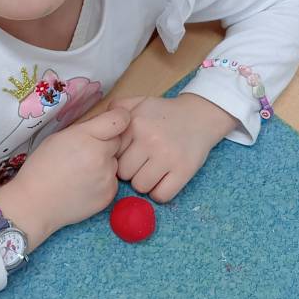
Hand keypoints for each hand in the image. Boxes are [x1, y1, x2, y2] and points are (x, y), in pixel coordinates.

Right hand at [0, 106, 130, 249]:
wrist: (34, 204)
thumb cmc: (41, 168)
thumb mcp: (58, 138)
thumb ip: (85, 129)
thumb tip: (105, 125)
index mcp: (86, 137)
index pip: (120, 120)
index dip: (119, 118)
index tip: (116, 120)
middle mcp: (101, 156)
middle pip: (118, 141)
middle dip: (106, 143)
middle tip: (85, 153)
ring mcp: (107, 177)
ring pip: (115, 162)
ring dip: (104, 164)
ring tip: (81, 173)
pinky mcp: (109, 195)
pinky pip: (112, 181)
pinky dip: (102, 181)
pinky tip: (83, 186)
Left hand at [109, 93, 238, 201]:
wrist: (201, 115)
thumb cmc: (165, 113)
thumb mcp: (140, 102)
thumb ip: (117, 109)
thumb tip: (97, 124)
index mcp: (135, 124)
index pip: (112, 153)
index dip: (117, 156)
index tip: (127, 154)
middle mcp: (150, 140)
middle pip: (124, 174)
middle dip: (129, 171)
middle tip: (141, 164)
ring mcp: (168, 157)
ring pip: (140, 186)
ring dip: (144, 183)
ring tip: (152, 171)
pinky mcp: (184, 171)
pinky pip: (161, 196)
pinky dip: (159, 193)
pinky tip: (162, 182)